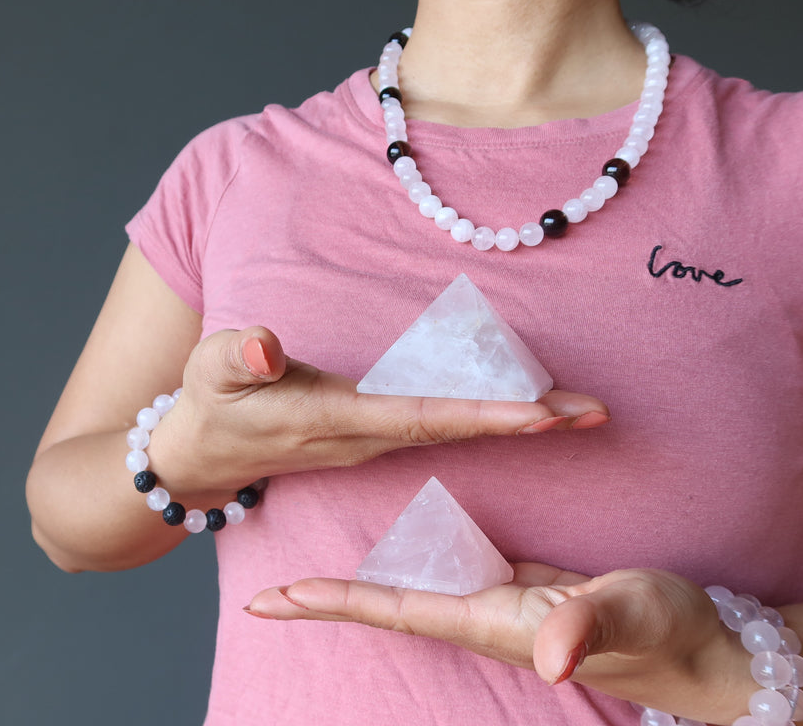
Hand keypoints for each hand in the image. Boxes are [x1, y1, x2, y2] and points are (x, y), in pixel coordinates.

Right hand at [152, 326, 610, 499]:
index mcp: (335, 421)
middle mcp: (366, 438)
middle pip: (457, 430)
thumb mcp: (209, 374)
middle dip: (527, 423)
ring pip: (455, 431)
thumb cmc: (210, 407)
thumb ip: (237, 358)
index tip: (539, 414)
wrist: (205, 458)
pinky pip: (440, 427)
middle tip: (597, 411)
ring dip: (519, 423)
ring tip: (581, 410)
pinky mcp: (374, 434)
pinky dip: (488, 419)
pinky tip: (526, 408)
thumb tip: (264, 346)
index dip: (479, 415)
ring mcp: (373, 441)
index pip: (418, 417)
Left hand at [246, 567, 750, 723]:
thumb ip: (593, 627)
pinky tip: (404, 548)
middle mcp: (486, 617)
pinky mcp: (523, 590)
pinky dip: (418, 561)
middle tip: (266, 594)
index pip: (399, 609)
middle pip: (389, 607)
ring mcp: (502, 605)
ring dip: (364, 582)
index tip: (278, 596)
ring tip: (316, 576)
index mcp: (495, 620)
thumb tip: (552, 657)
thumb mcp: (633, 614)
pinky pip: (454, 574)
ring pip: (416, 590)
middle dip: (328, 601)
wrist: (700, 651)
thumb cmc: (668, 632)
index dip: (338, 600)